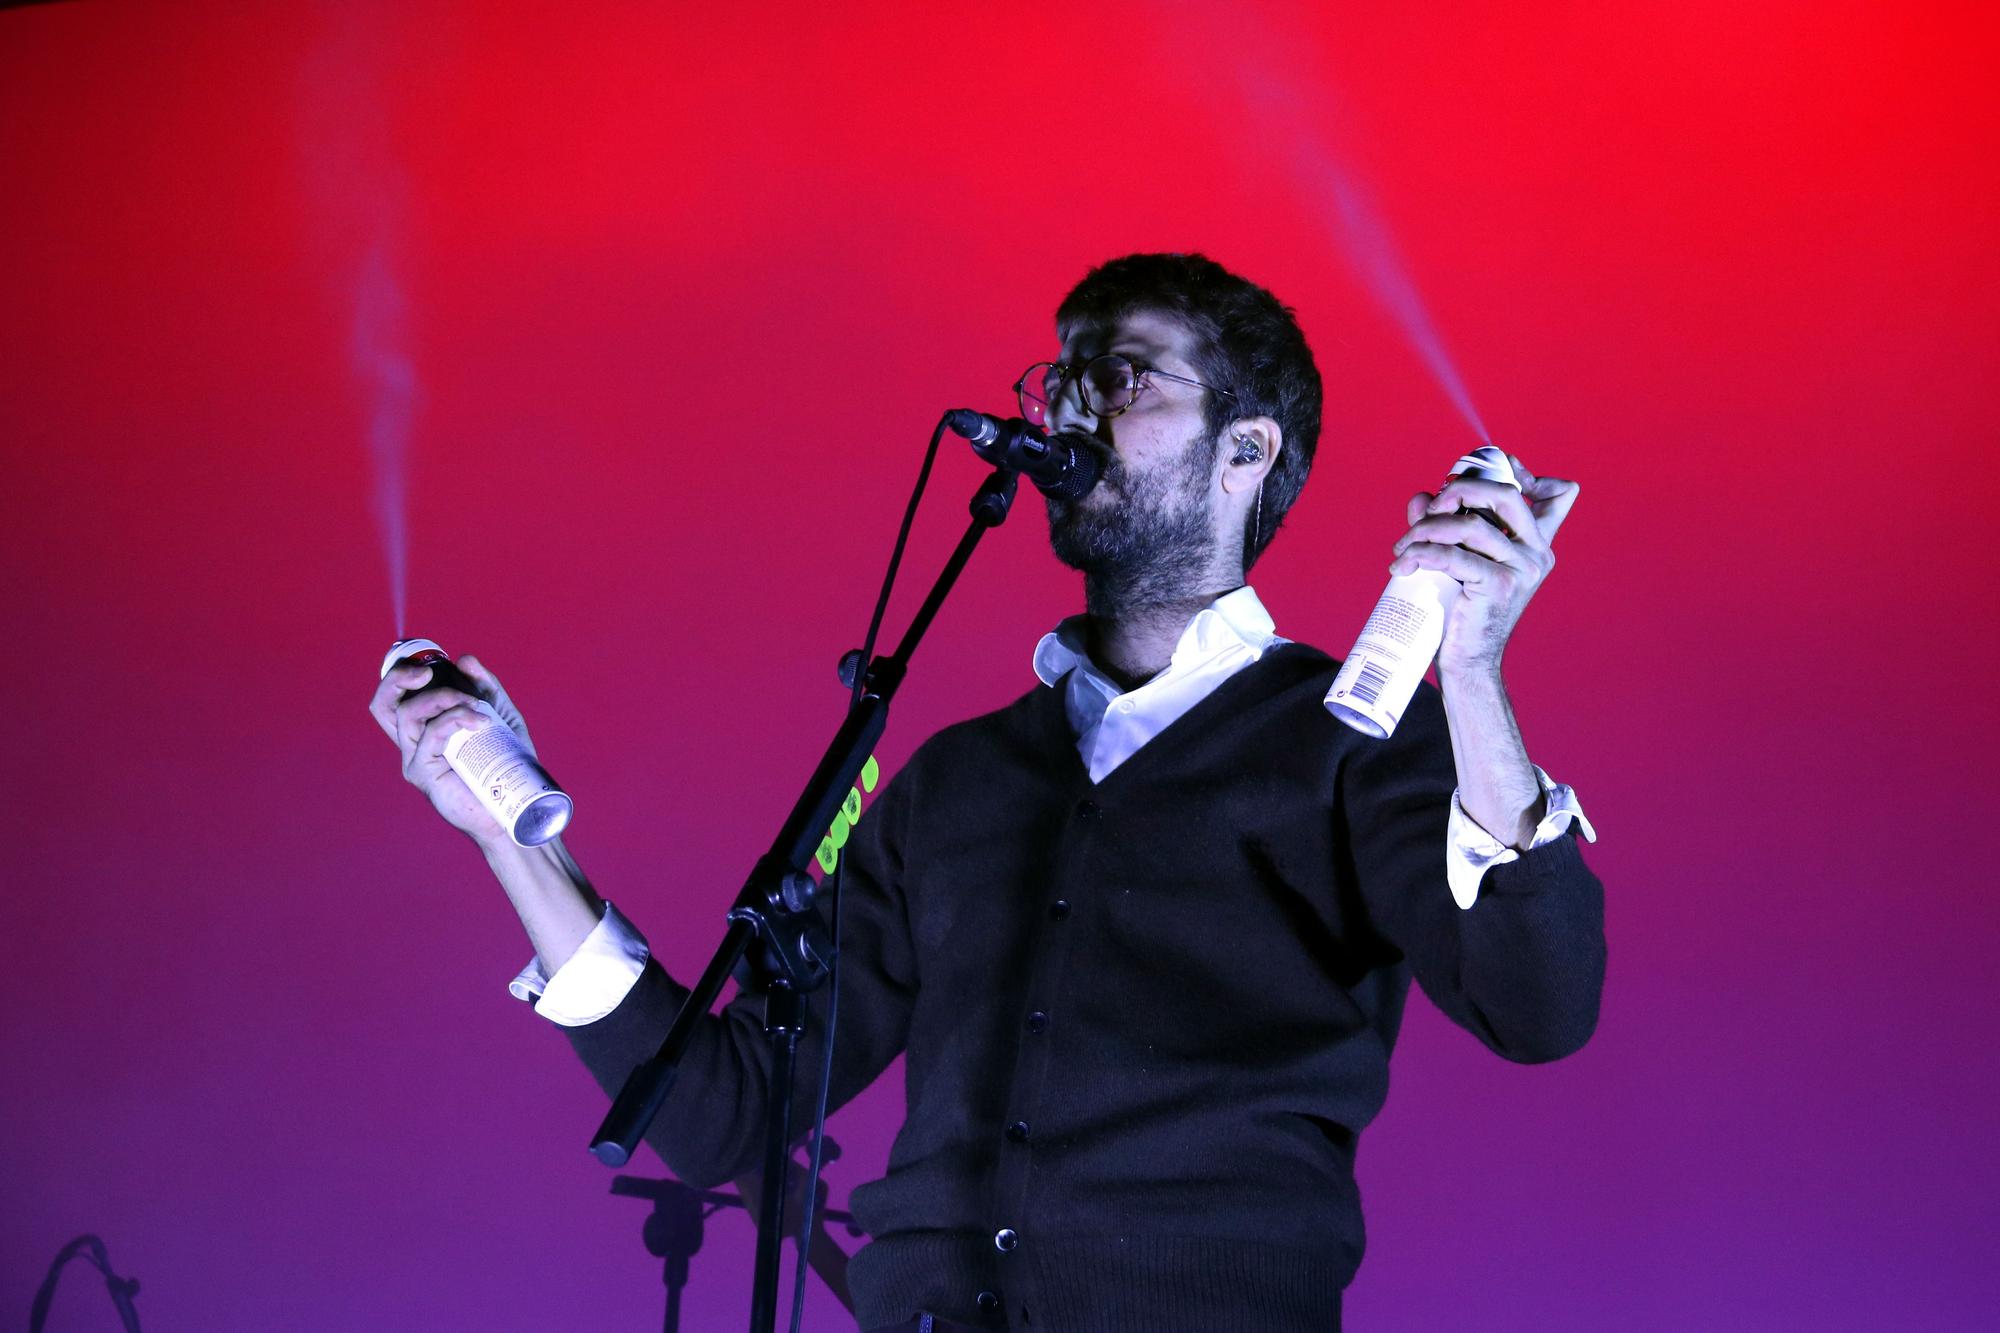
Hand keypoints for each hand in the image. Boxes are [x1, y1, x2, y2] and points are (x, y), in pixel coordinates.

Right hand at [366, 653, 539, 845]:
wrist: (514, 807)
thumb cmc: (507, 765)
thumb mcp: (501, 717)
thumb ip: (485, 689)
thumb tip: (465, 659)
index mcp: (426, 728)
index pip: (396, 697)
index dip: (401, 674)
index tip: (429, 662)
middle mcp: (413, 742)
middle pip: (383, 703)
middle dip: (398, 677)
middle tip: (427, 671)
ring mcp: (415, 757)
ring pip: (409, 712)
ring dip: (444, 697)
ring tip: (476, 706)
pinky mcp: (423, 772)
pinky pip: (430, 734)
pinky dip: (454, 718)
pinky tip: (479, 721)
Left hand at [1387, 453, 1579, 675]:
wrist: (1467, 662)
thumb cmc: (1461, 611)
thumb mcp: (1456, 560)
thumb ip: (1442, 526)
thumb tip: (1420, 497)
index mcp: (1536, 543)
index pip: (1558, 493)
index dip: (1525, 472)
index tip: (1483, 477)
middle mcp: (1538, 553)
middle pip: (1504, 494)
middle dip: (1460, 490)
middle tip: (1429, 510)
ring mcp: (1522, 569)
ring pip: (1469, 525)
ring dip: (1425, 529)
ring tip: (1402, 548)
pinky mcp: (1499, 586)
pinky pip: (1452, 556)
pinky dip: (1420, 555)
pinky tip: (1401, 566)